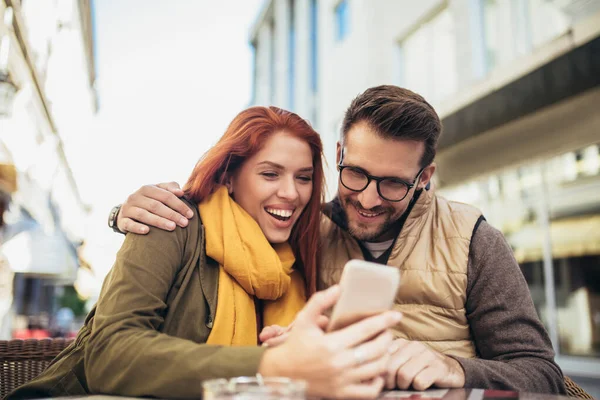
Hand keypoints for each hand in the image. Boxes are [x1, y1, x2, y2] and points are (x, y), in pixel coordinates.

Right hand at [117, 182, 193, 233]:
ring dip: (159, 221)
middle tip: (184, 223)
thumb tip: (180, 192)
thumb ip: (170, 188)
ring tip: (172, 227)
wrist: (126, 211)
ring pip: (144, 214)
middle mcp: (136, 197)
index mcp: (147, 188)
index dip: (179, 205)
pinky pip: (129, 224)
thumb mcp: (158, 192)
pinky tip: (147, 231)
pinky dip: (137, 227)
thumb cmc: (149, 201)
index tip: (190, 215)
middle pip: (156, 205)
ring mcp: (127, 209)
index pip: (166, 195)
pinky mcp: (122, 221)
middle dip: (172, 214)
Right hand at [259, 285, 402, 398]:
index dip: (384, 321)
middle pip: (376, 349)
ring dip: (385, 356)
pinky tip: (376, 371)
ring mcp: (342, 381)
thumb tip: (338, 288)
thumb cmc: (295, 345)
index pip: (366, 329)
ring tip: (383, 348)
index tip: (395, 315)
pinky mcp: (341, 394)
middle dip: (387, 337)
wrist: (282, 374)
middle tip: (387, 331)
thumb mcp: (304, 320)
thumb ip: (320, 302)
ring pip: (377, 369)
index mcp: (331, 344)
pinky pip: (369, 391)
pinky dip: (378, 381)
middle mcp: (339, 364)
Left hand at [385, 338, 465, 390]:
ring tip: (408, 385)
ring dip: (404, 385)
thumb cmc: (421, 368)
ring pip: (404, 374)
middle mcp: (414, 345)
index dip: (380, 372)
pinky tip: (421, 384)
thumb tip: (372, 374)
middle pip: (391, 366)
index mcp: (402, 342)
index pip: (382, 356)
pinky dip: (418, 387)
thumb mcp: (403, 361)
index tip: (384, 380)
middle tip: (395, 386)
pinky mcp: (438, 367)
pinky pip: (419, 381)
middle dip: (390, 381)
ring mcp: (427, 355)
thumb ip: (388, 362)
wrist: (451, 370)